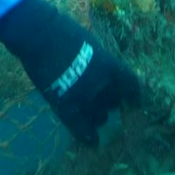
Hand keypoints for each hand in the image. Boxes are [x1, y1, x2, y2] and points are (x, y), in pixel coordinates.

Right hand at [0, 0, 142, 145]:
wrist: (40, 35)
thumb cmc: (63, 32)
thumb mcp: (91, 45)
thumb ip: (100, 63)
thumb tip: (104, 76)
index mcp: (110, 65)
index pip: (130, 85)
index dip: (134, 96)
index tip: (134, 102)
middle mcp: (101, 84)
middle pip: (113, 101)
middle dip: (110, 102)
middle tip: (104, 102)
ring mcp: (83, 96)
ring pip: (99, 116)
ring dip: (98, 116)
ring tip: (94, 114)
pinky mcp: (64, 105)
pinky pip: (79, 127)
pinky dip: (87, 135)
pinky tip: (93, 142)